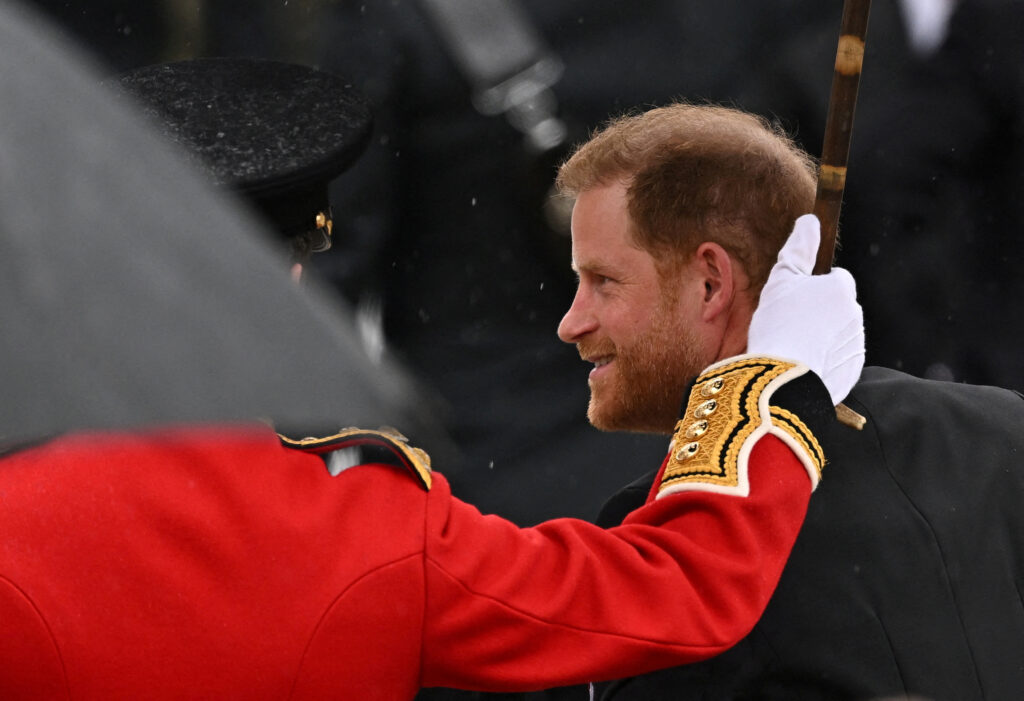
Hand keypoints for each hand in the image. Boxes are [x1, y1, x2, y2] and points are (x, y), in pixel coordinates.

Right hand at [746, 214, 863, 403]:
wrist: (783, 379)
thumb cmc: (779, 324)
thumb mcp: (781, 280)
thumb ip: (798, 249)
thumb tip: (810, 220)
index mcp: (841, 288)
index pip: (835, 277)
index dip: (813, 286)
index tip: (793, 300)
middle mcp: (855, 314)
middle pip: (837, 306)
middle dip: (819, 312)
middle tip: (789, 324)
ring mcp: (856, 344)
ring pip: (838, 333)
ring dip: (820, 336)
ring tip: (792, 347)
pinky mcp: (851, 371)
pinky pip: (837, 359)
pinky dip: (822, 359)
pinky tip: (800, 364)